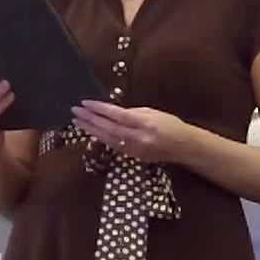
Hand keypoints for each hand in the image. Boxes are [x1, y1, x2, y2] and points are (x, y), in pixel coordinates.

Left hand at [71, 100, 192, 163]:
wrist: (184, 147)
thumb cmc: (170, 125)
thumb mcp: (153, 112)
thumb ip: (132, 112)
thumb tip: (112, 111)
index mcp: (144, 123)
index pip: (116, 115)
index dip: (99, 109)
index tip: (85, 103)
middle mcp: (138, 137)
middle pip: (108, 128)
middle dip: (90, 119)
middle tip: (75, 111)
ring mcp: (134, 149)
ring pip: (108, 139)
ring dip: (91, 130)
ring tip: (78, 122)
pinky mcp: (133, 156)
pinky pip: (114, 146)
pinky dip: (102, 138)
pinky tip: (92, 132)